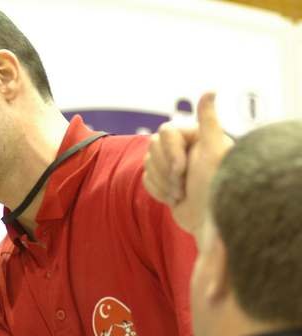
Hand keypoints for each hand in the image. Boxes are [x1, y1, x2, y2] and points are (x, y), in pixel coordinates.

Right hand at [144, 92, 233, 234]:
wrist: (209, 221)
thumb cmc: (215, 185)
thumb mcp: (214, 150)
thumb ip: (208, 120)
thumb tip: (210, 90)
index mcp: (194, 137)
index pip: (164, 133)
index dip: (170, 153)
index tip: (183, 169)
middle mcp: (183, 148)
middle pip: (152, 148)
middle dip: (166, 171)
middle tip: (184, 185)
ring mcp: (171, 165)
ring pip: (146, 164)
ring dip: (163, 183)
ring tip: (182, 194)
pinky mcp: (163, 181)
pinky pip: (145, 179)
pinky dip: (159, 191)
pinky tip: (175, 199)